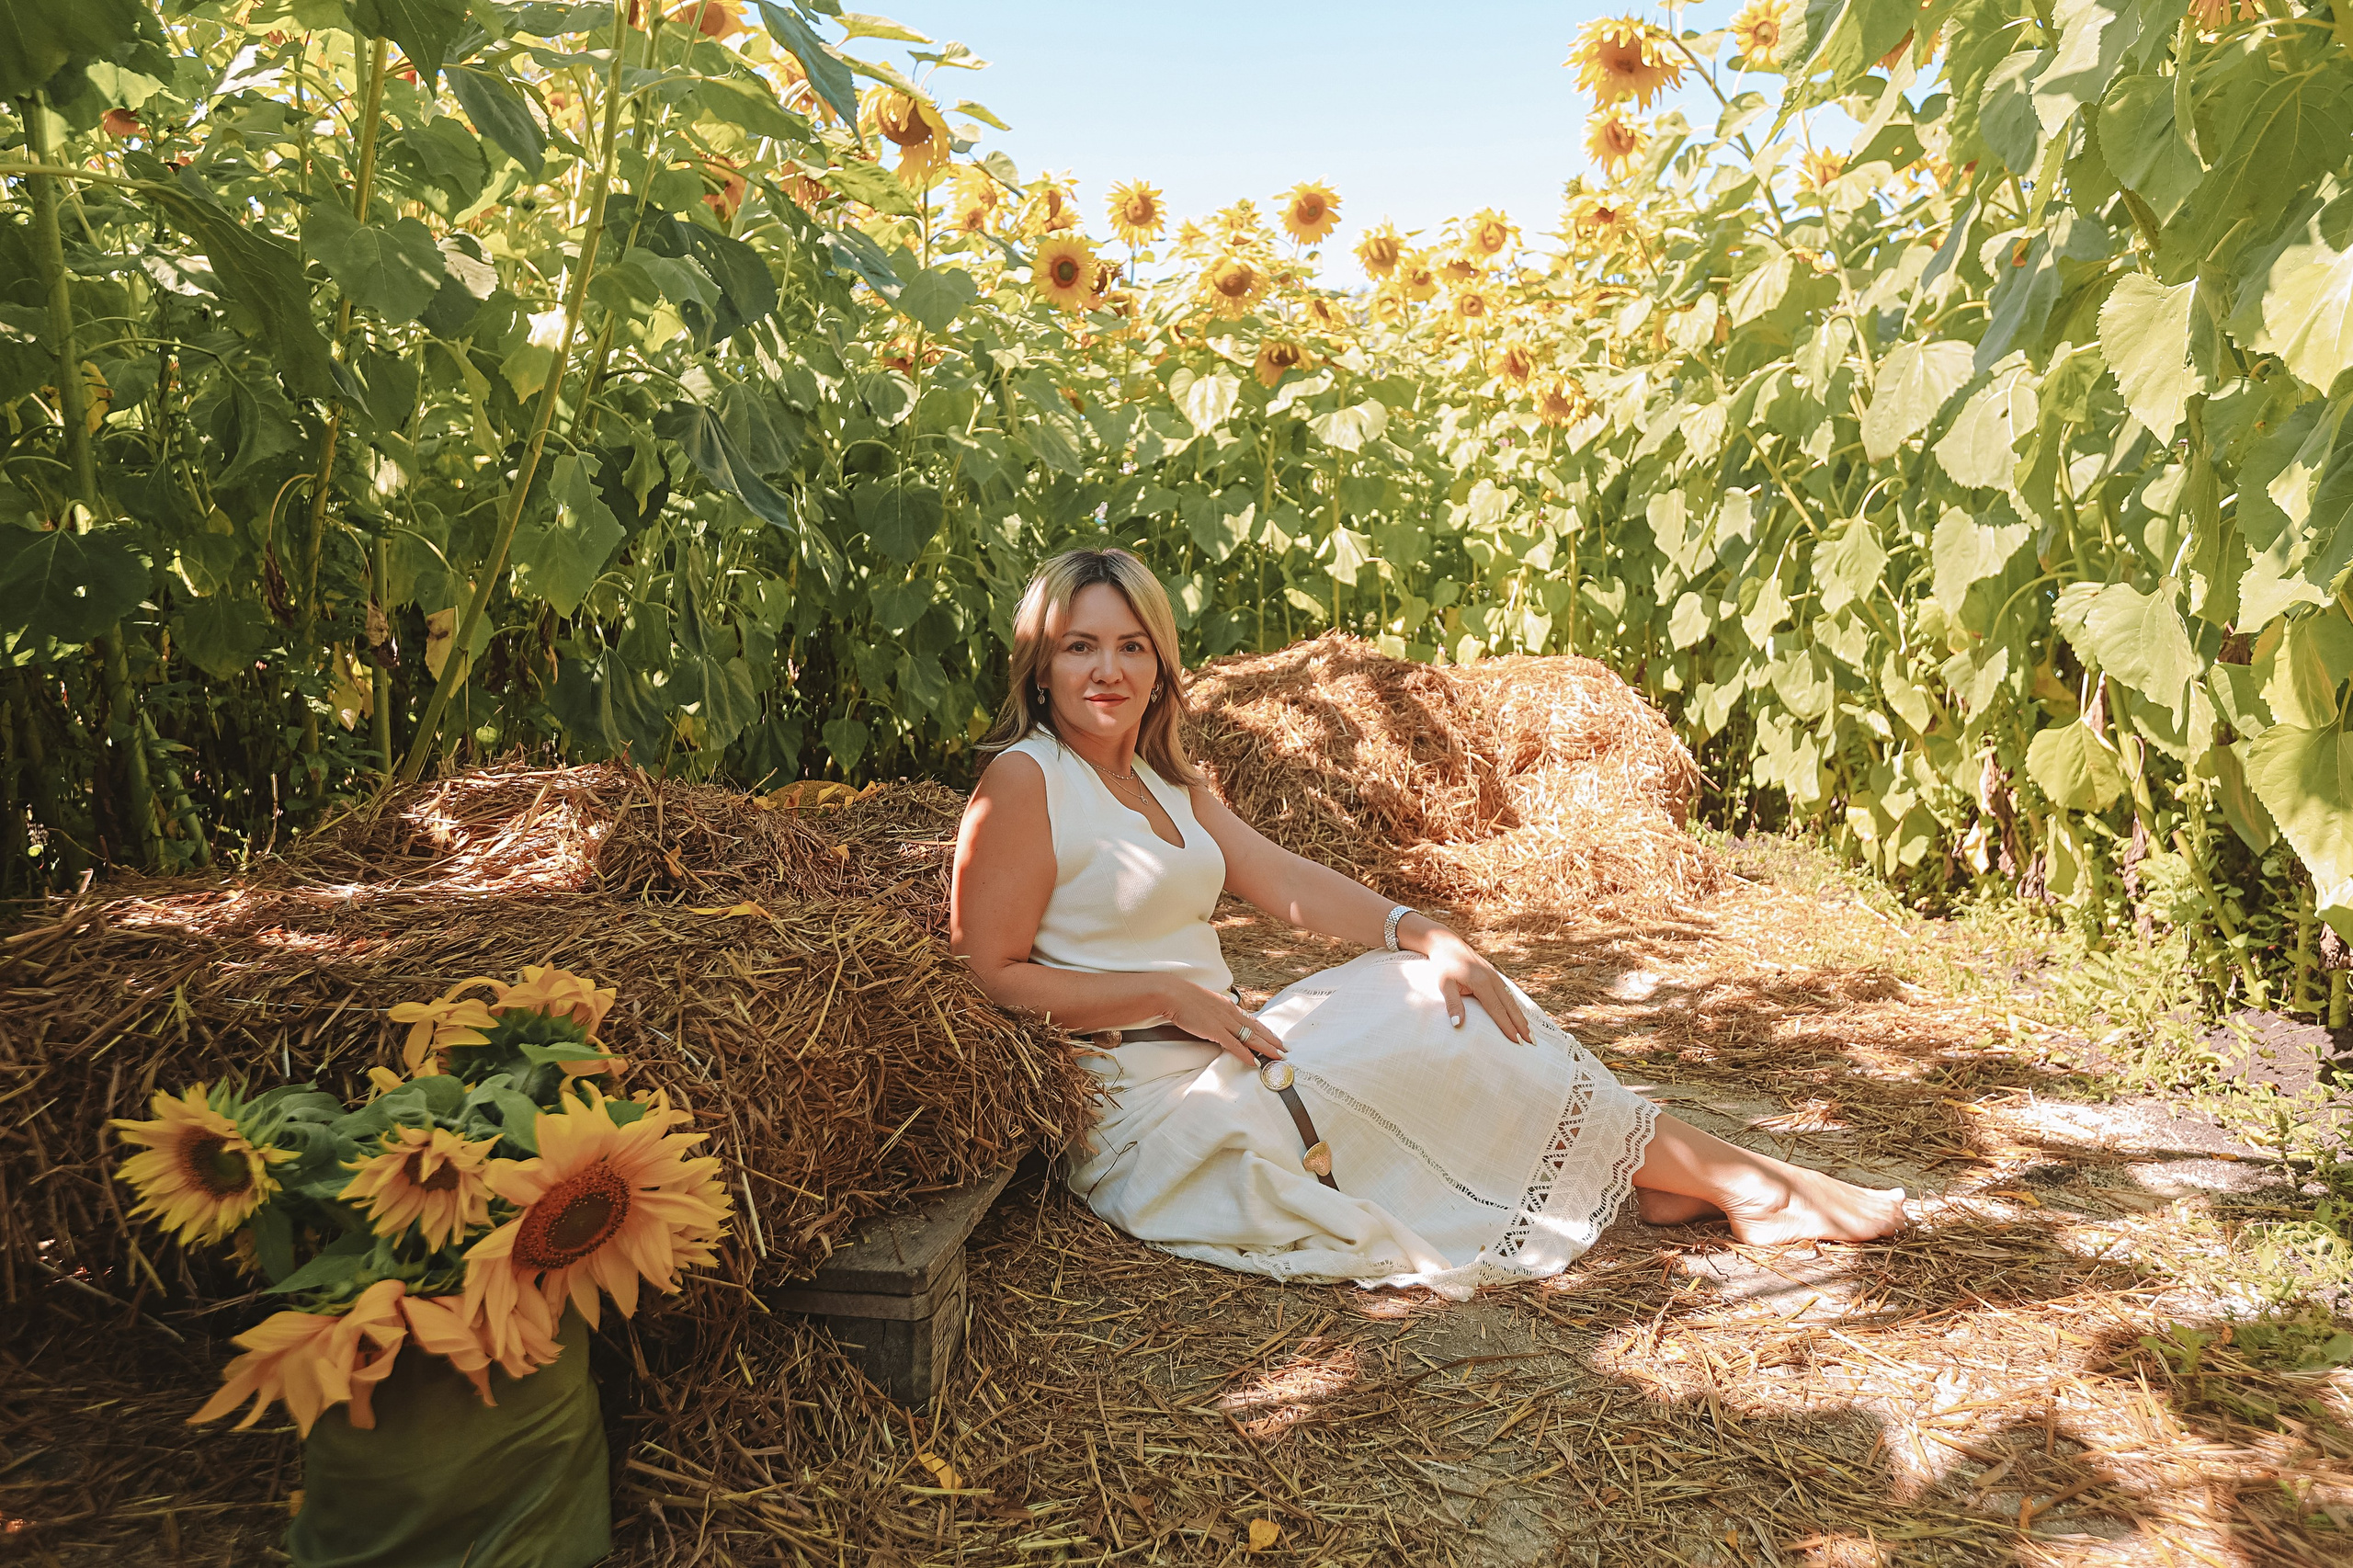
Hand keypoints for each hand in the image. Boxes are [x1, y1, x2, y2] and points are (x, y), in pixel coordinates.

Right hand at [1160, 982, 1285, 1066]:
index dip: (1265, 1030)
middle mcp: (1230, 1013)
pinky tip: (1254, 1062)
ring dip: (1265, 1048)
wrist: (1173, 994)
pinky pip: (1234, 1045)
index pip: (1252, 1020)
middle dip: (1272, 1040)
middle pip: (1256, 1029)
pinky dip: (1246, 1054)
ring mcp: (1224, 1022)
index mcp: (1228, 1006)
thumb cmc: (1184, 998)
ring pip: (1250, 1037)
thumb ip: (1215, 1011)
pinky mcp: (1215, 1031)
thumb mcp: (1205, 1002)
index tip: (1274, 1037)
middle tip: (1284, 1049)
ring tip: (1277, 1056)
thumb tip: (1218, 1020)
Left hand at [1415, 927, 1532, 1042]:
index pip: (1497, 1010)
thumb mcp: (1444, 985)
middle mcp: (1492, 979)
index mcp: (1482, 983)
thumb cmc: (1444, 966)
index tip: (1517, 1041)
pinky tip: (1518, 1015)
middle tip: (1531, 1042)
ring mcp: (1495, 976)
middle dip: (1521, 1025)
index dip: (1508, 1026)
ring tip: (1529, 1032)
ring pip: (1511, 1000)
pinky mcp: (1494, 975)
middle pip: (1510, 1006)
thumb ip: (1453, 1004)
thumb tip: (1457, 1024)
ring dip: (1521, 1017)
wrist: (1447, 944)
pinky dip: (1515, 1006)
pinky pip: (1508, 993)